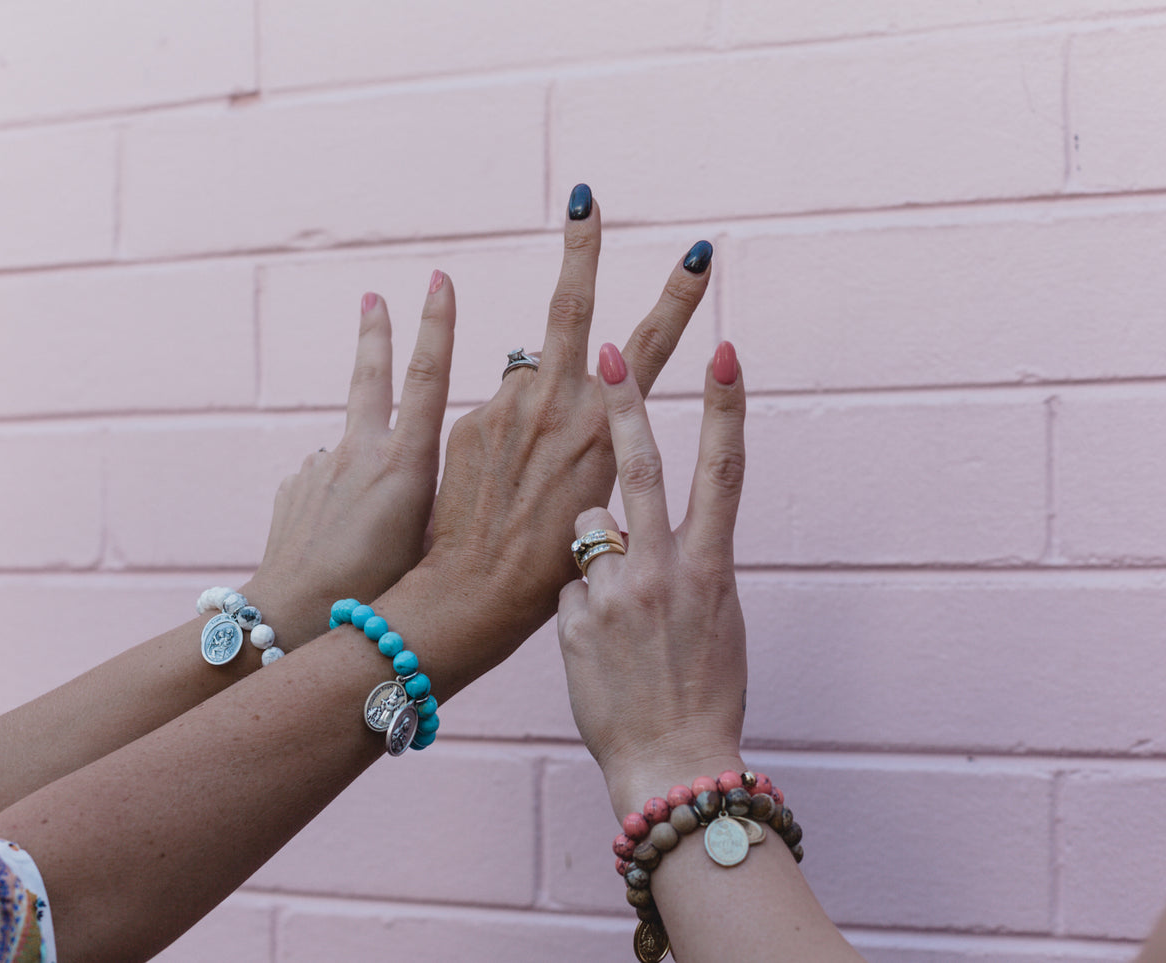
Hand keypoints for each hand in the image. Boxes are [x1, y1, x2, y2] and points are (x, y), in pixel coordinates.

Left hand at [244, 276, 454, 644]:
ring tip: (368, 532)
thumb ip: (438, 502)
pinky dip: (339, 501)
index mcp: (406, 463)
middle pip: (371, 377)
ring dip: (364, 469)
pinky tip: (338, 542)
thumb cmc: (380, 592)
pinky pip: (327, 481)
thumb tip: (434, 474)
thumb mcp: (432, 546)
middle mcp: (362, 452)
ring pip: (353, 447)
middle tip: (372, 296)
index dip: (436, 325)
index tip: (438, 280)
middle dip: (375, 334)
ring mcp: (323, 466)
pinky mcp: (295, 486)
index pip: (428, 378)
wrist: (293, 613)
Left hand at [420, 185, 713, 667]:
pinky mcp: (468, 421)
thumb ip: (581, 436)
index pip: (648, 345)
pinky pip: (497, 414)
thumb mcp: (595, 498)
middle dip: (580, 248)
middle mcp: (558, 407)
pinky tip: (496, 491)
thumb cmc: (553, 566)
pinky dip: (504, 441)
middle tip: (583, 196)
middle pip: (571, 308)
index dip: (678, 298)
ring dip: (538, 402)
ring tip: (531, 467)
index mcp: (605, 427)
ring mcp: (508, 408)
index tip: (697, 253)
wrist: (476, 594)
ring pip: (530, 374)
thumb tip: (555, 400)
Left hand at [557, 340, 747, 819]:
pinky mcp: (574, 618)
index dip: (725, 406)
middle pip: (640, 467)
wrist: (670, 761)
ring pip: (586, 527)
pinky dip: (578, 605)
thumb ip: (686, 560)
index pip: (723, 468)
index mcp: (711, 564)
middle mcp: (664, 568)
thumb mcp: (714, 615)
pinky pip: (568, 586)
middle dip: (624, 404)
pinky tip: (598, 650)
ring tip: (614, 604)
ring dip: (590, 545)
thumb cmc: (703, 690)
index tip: (725, 350)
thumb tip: (649, 524)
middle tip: (608, 348)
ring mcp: (616, 592)